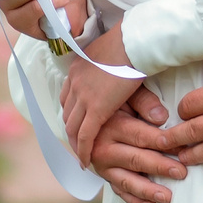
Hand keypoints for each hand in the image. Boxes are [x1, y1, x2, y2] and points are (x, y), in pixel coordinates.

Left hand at [58, 33, 145, 163]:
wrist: (134, 42)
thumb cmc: (131, 44)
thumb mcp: (115, 57)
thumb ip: (115, 72)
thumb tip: (122, 78)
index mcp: (77, 68)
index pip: (67, 96)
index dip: (72, 112)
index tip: (77, 122)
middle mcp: (75, 83)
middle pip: (67, 113)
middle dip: (71, 130)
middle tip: (78, 143)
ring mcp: (83, 96)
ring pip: (72, 127)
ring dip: (75, 143)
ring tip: (83, 155)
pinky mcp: (96, 109)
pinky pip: (85, 135)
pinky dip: (83, 150)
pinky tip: (87, 161)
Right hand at [91, 86, 183, 202]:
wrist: (87, 114)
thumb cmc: (115, 101)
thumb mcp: (127, 95)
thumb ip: (144, 102)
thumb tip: (162, 117)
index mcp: (110, 126)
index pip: (141, 136)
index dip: (163, 142)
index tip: (183, 147)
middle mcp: (103, 148)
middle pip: (135, 159)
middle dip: (159, 167)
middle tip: (181, 173)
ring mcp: (102, 165)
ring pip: (126, 180)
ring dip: (147, 190)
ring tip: (167, 197)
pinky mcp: (103, 176)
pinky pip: (118, 191)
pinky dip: (134, 200)